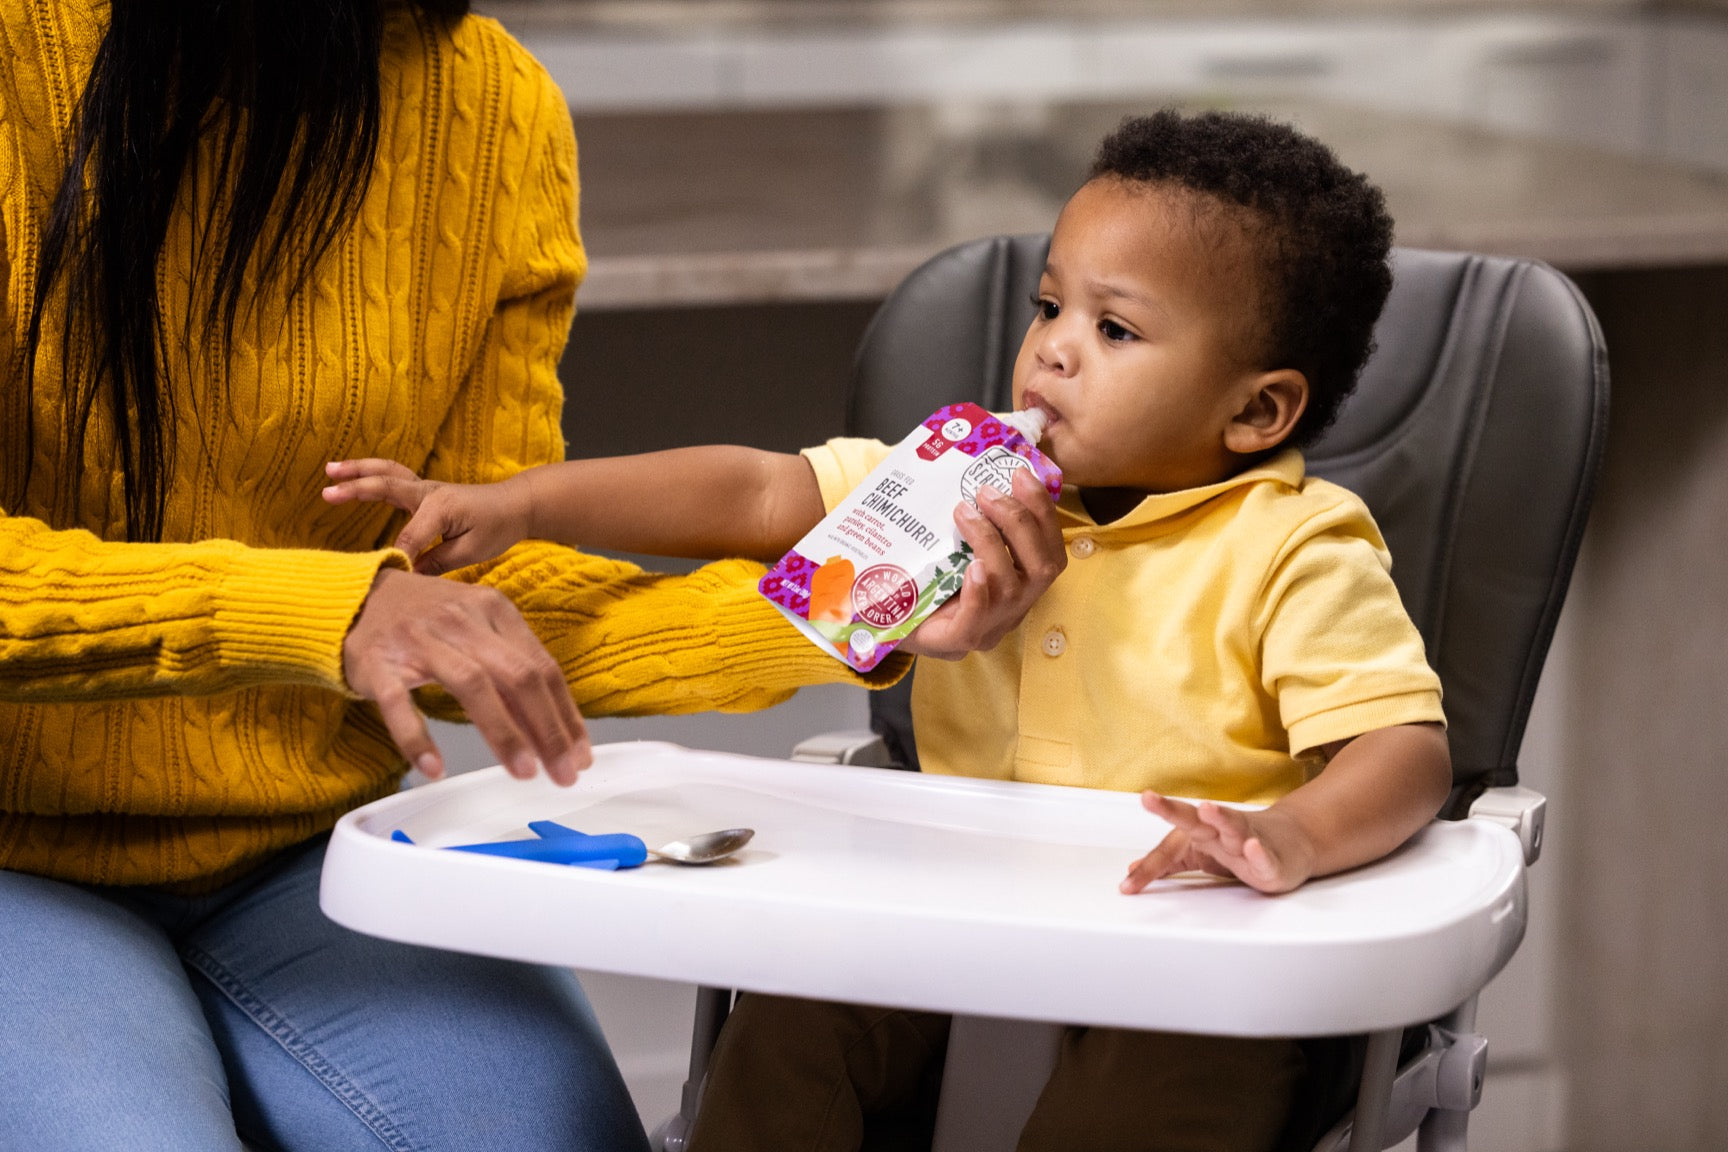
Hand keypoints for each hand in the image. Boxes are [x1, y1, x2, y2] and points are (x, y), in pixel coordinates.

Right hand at [323, 459, 530, 573]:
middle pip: (387, 487)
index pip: (410, 537)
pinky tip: (351, 474)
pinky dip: (371, 472)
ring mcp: (425, 488)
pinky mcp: (424, 490)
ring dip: (358, 470)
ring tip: (330, 469)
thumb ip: (439, 562)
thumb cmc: (497, 527)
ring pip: (388, 473)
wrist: (515, 505)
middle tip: (326, 493)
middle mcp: (429, 492)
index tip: (390, 575)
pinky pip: (393, 477)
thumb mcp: (473, 551)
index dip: (400, 557)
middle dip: (356, 490)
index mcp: (442, 507)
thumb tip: (408, 575)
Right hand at [343, 567, 590, 784]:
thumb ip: (511, 668)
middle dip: (548, 729)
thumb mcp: (476, 627)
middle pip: (518, 676)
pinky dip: (417, 737)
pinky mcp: (378, 662)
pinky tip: (435, 767)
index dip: (566, 715)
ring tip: (523, 771)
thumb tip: (553, 724)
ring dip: (503, 733)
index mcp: (493, 609)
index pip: (542, 667)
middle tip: (563, 772)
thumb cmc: (426, 620)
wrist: (354, 597)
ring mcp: (419, 639)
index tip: (580, 754)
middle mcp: (462, 620)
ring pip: (472, 685)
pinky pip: (400, 703)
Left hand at [898, 466, 1065, 659]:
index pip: (1050, 548)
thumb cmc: (925, 577)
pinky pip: (978, 620)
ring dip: (992, 542)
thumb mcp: (953, 542)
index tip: (1019, 474)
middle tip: (985, 491)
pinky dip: (979, 591)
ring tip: (964, 512)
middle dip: (1020, 521)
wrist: (885, 621)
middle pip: (1043, 567)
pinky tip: (971, 567)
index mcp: (1020, 582)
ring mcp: (989, 627)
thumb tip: (966, 460)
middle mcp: (1013, 607)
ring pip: (1011, 587)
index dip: (1043, 510)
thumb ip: (970, 515)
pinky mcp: (957, 641)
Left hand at [1119, 793, 1317, 895]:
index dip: (1148, 867)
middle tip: (1149, 799)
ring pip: (1233, 827)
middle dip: (1171, 810)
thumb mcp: (1199, 853)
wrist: (1292, 841)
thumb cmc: (1238, 845)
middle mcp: (1221, 832)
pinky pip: (1263, 857)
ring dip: (1220, 818)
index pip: (1169, 848)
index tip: (1127, 885)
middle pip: (1194, 820)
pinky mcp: (1271, 861)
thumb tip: (1134, 869)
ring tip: (1206, 809)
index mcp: (1201, 832)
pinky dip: (1258, 852)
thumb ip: (1168, 860)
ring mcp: (1247, 841)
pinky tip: (1252, 846)